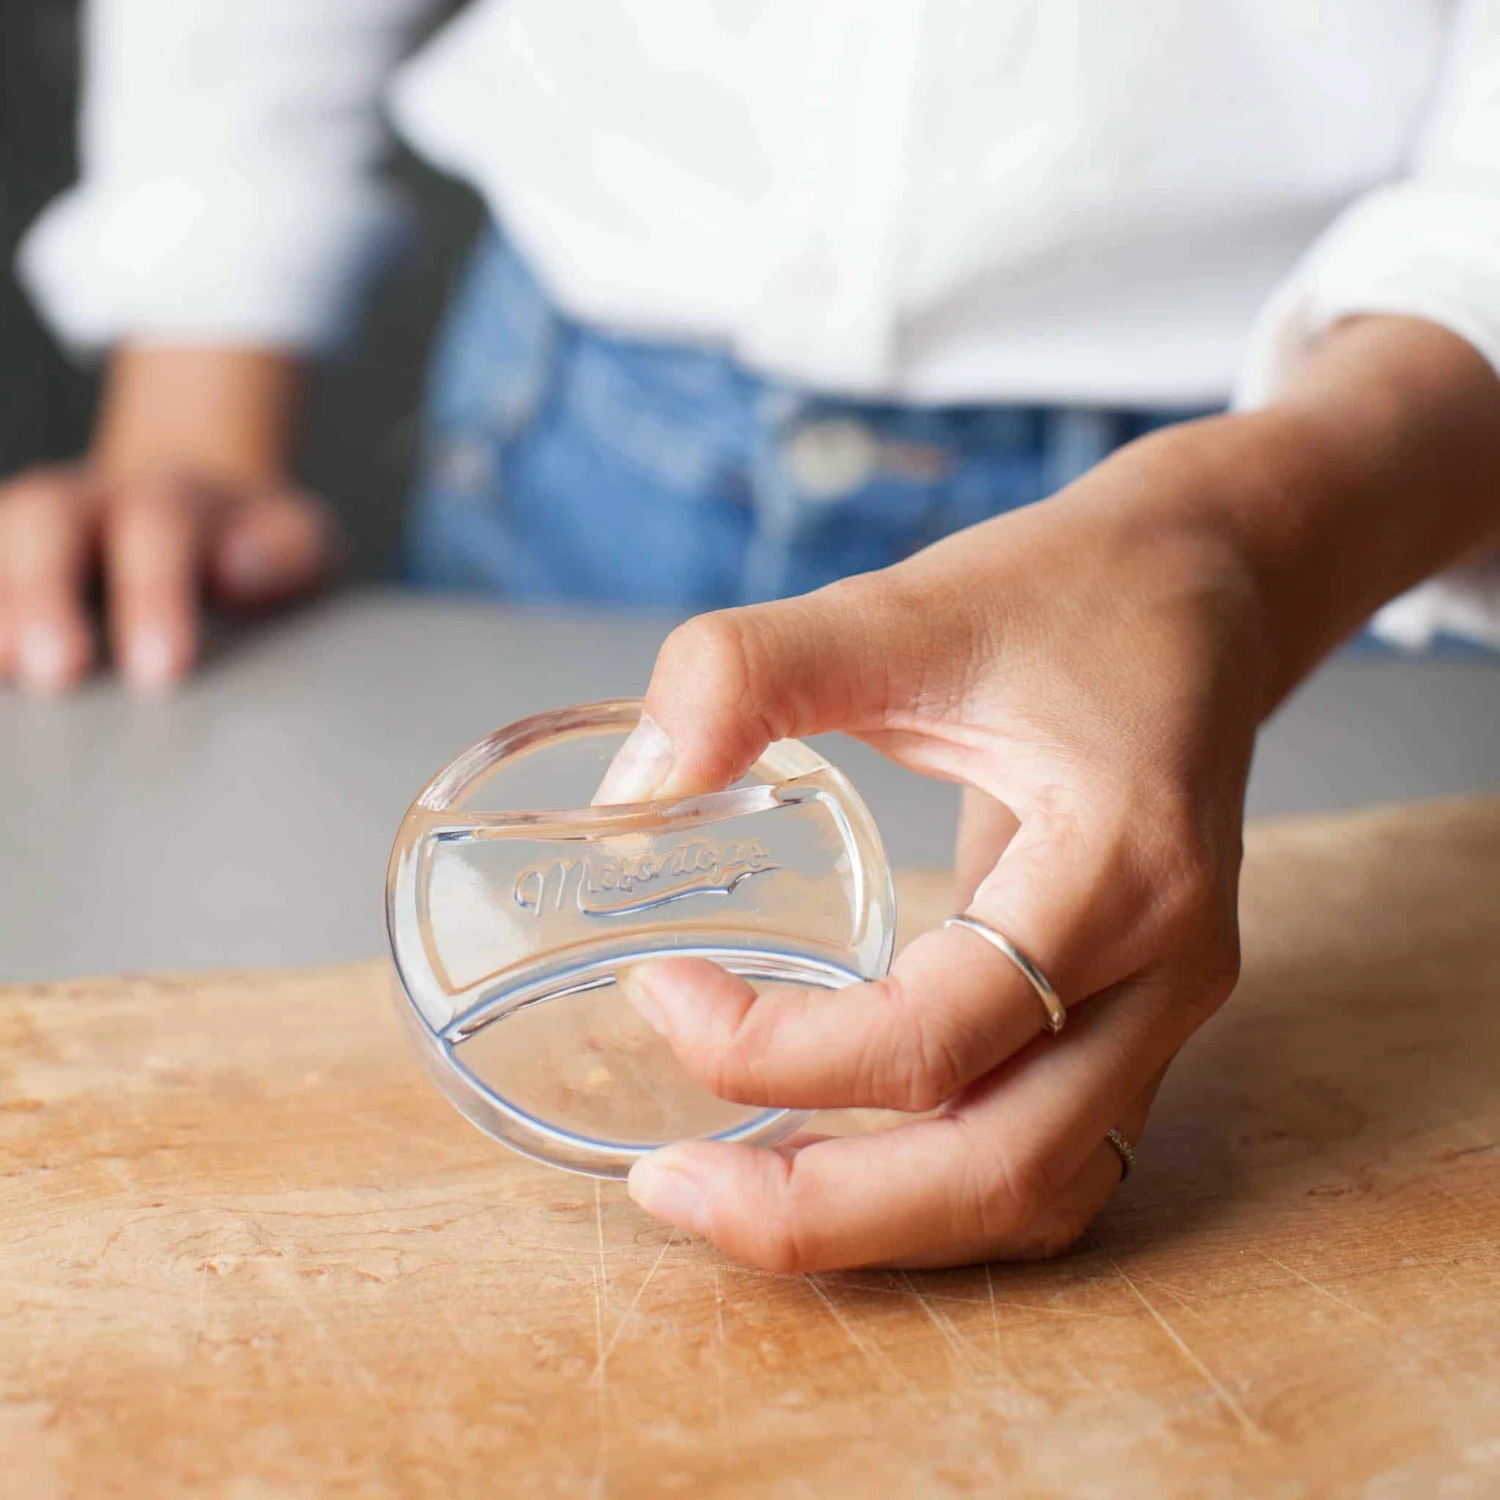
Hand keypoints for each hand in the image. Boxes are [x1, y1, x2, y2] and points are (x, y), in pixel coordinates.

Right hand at [0, 463, 332, 693]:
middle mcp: (91, 498)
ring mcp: (41, 523)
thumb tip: (235, 571)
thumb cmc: (258, 544)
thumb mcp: (299, 538)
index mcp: (174, 497)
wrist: (208, 508)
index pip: (158, 531)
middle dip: (46, 594)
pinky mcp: (12, 553)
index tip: (162, 668)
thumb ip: (284, 551)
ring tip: (2, 668)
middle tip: (55, 670)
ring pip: (3, 536)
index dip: (154, 595)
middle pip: (50, 520)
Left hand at [598, 417, 1276, 1269]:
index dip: (774, 1047)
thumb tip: (632, 786)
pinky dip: (935, 1194)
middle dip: (817, 1211)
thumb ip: (753, 672)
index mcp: (1120, 868)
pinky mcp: (1135, 1017)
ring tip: (731, 1199)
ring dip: (878, 1227)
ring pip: (1035, 1193)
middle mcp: (1164, 970)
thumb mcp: (906, 607)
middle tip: (668, 1188)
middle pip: (1001, 1170)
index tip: (660, 989)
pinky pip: (1047, 1159)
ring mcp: (1164, 1010)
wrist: (1200, 593)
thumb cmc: (1063, 596)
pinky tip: (836, 1159)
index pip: (937, 1034)